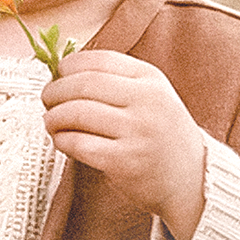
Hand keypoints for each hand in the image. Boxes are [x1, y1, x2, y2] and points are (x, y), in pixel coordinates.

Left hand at [41, 50, 207, 239]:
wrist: (193, 180)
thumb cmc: (163, 136)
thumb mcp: (153, 96)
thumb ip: (117, 82)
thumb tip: (63, 73)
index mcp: (151, 79)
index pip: (99, 60)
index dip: (69, 66)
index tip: (57, 75)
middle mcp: (147, 101)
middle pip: (83, 84)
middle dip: (55, 91)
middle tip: (47, 99)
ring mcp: (137, 131)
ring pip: (76, 113)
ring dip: (54, 117)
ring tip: (51, 122)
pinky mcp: (125, 161)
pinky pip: (79, 144)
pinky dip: (62, 141)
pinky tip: (63, 141)